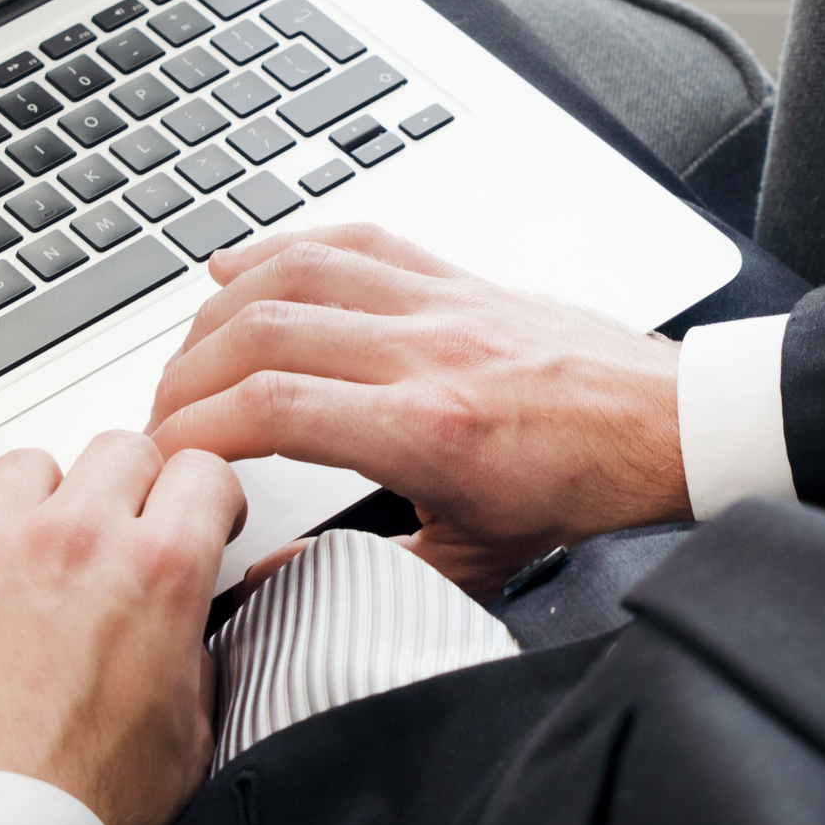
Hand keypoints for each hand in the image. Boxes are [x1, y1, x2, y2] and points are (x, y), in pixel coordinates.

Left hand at [0, 434, 244, 824]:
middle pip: (119, 448)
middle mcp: (71, 541)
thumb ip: (204, 646)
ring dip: (46, 503)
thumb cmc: (82, 806)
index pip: (202, 468)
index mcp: (155, 571)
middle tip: (124, 535)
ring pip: (28, 468)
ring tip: (44, 559)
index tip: (196, 518)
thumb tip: (207, 608)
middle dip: (133, 487)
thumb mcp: (192, 728)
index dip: (207, 497)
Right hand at [148, 225, 687, 595]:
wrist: (663, 426)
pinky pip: (353, 240)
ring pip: (297, 273)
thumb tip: (268, 584)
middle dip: (185, 375)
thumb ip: (362, 574)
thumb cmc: (578, 491)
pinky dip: (284, 248)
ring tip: (186, 355)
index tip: (163, 461)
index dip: (193, 432)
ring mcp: (438, 303)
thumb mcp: (468, 565)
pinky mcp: (454, 276)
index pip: (271, 409)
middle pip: (261, 332)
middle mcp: (425, 352)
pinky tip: (239, 269)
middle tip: (161, 418)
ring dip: (221, 310)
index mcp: (427, 430)